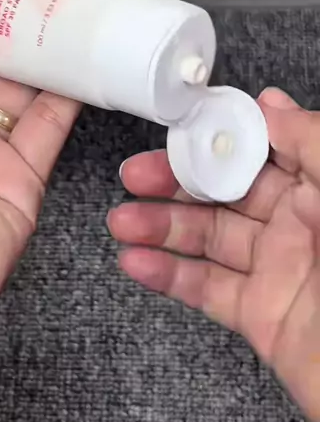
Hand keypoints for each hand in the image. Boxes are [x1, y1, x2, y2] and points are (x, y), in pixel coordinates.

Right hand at [108, 89, 319, 421]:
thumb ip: (312, 143)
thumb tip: (270, 105)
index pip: (258, 151)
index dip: (215, 138)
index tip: (176, 130)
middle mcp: (298, 224)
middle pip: (224, 192)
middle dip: (175, 181)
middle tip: (134, 175)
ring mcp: (279, 270)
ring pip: (209, 238)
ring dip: (161, 227)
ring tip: (120, 221)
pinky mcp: (263, 317)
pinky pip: (209, 289)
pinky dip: (169, 276)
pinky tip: (137, 262)